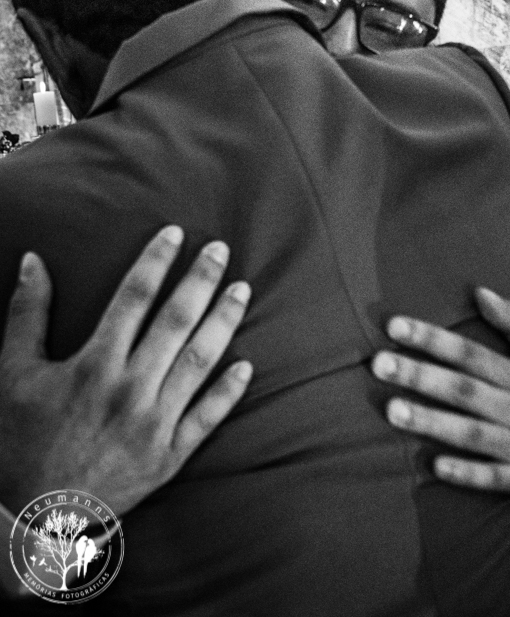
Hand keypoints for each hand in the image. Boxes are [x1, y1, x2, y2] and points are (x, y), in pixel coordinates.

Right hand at [0, 226, 252, 515]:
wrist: (34, 513)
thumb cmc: (20, 439)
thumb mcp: (12, 373)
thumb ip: (27, 314)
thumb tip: (36, 260)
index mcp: (94, 364)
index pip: (134, 297)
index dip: (156, 261)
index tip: (176, 233)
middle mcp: (130, 388)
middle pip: (176, 321)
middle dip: (201, 280)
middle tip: (222, 249)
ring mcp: (155, 422)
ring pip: (200, 361)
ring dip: (224, 322)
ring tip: (243, 290)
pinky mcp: (171, 454)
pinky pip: (208, 417)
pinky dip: (229, 391)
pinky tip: (248, 364)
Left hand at [373, 287, 509, 500]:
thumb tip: (479, 291)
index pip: (472, 353)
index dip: (434, 339)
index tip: (396, 327)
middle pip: (465, 390)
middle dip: (421, 376)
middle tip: (380, 364)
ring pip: (472, 433)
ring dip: (432, 422)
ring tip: (393, 410)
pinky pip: (493, 476)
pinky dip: (466, 472)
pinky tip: (434, 465)